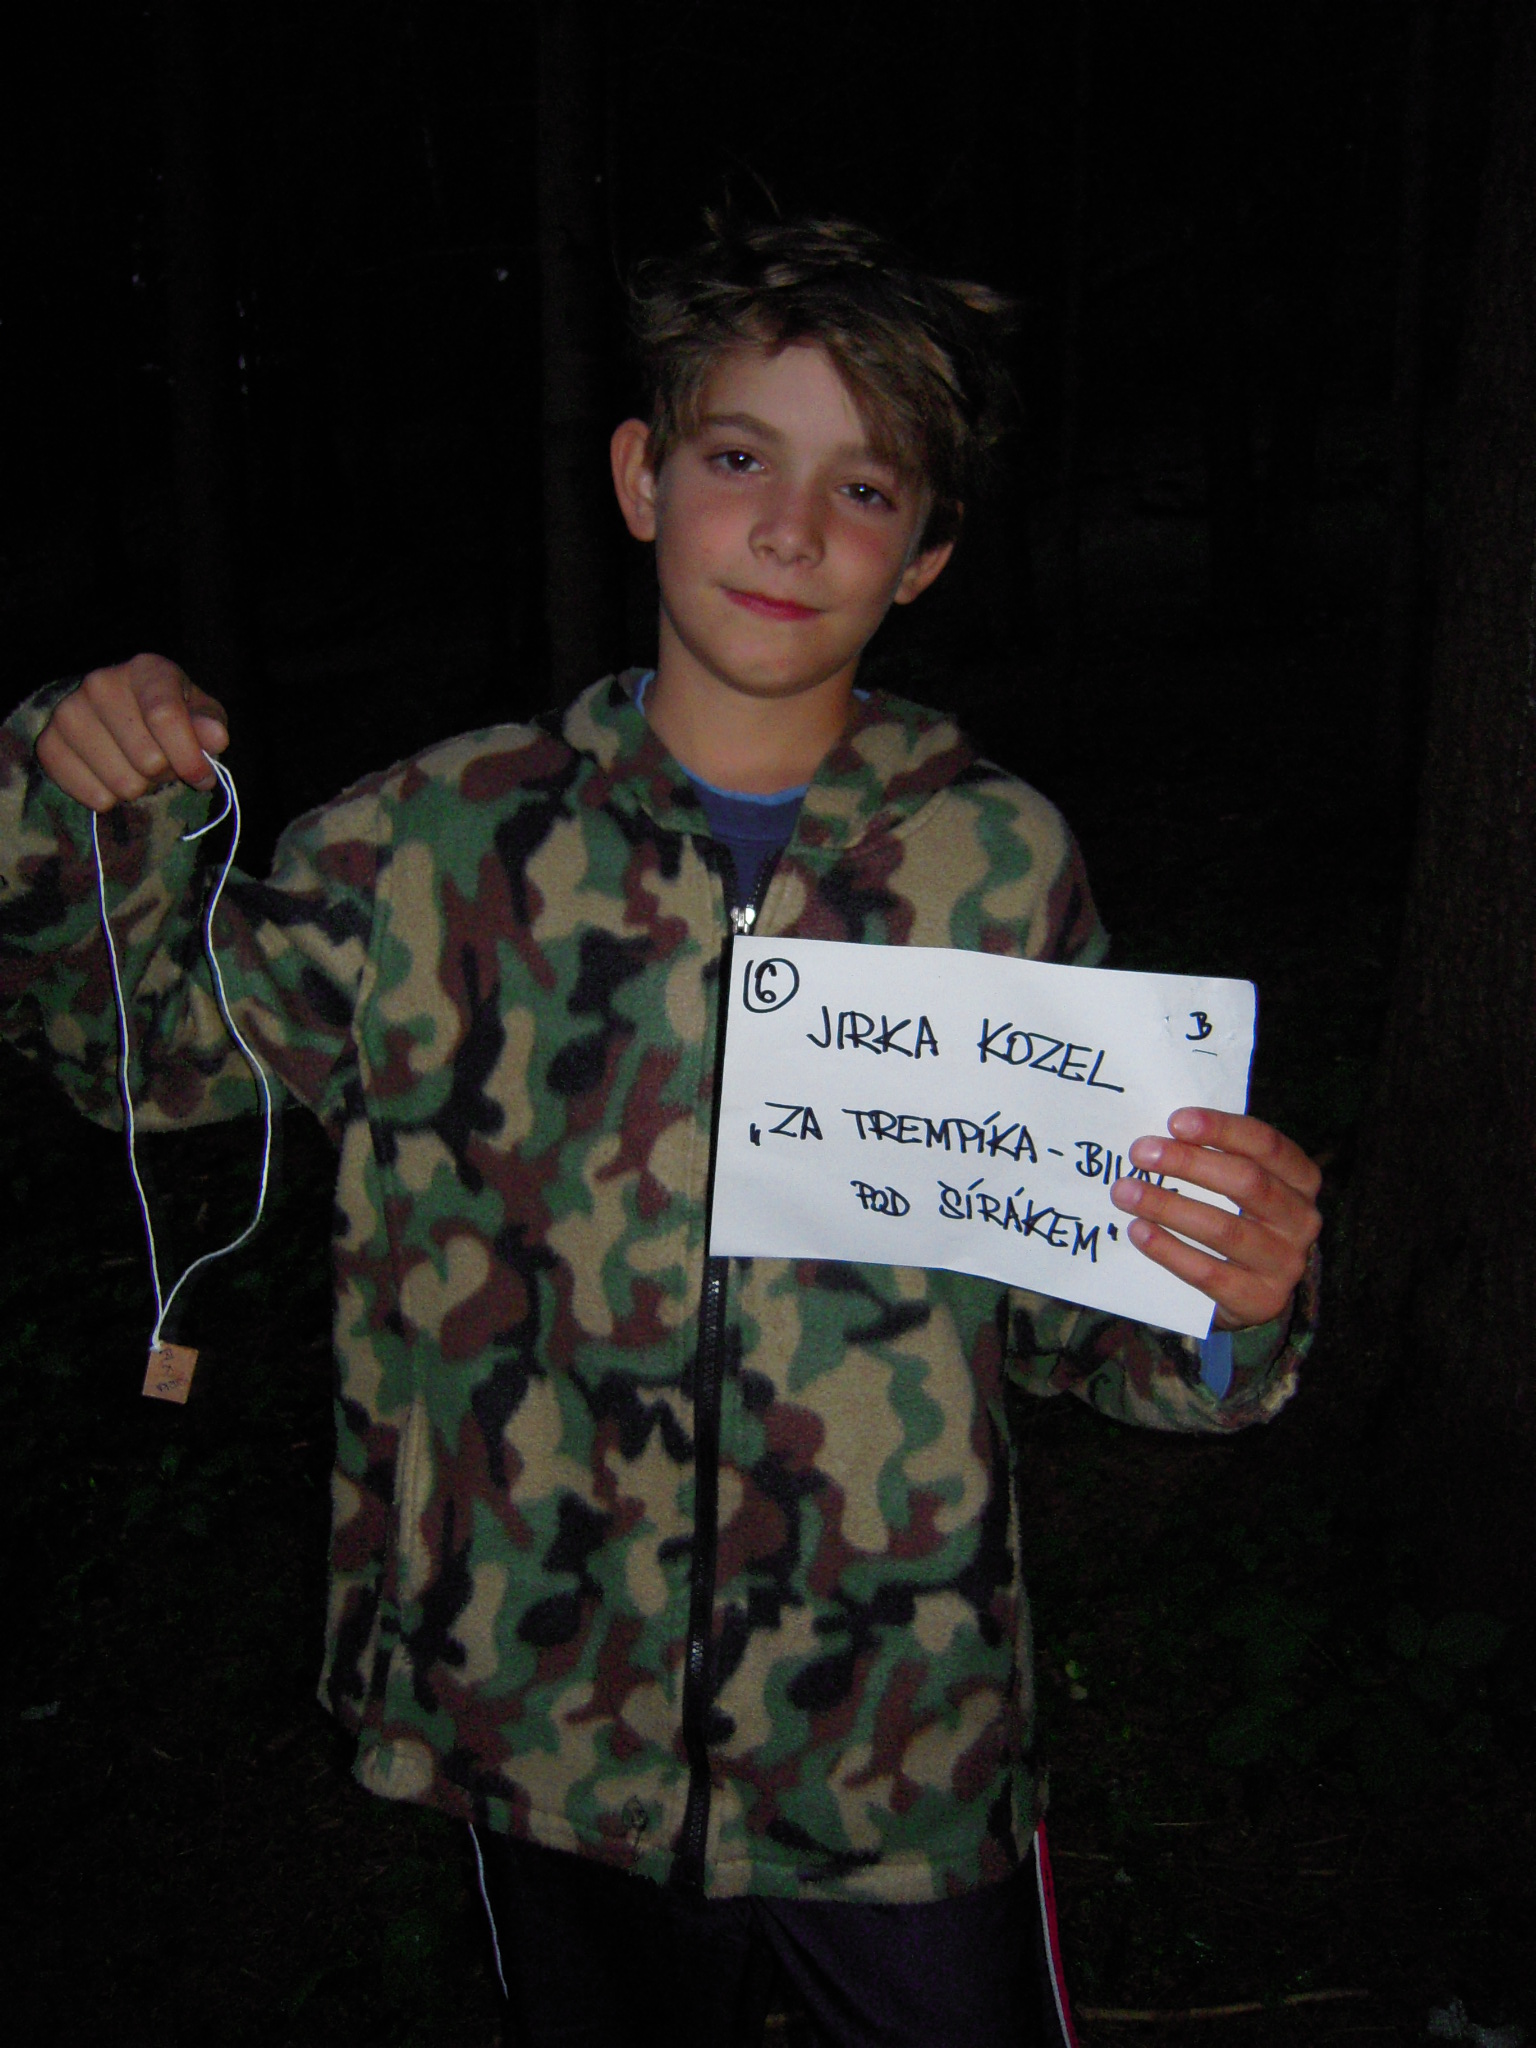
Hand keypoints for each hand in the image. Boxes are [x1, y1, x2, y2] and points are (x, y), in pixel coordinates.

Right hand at [36, 653, 227, 810]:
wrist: (118, 714)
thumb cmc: (170, 713)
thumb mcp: (200, 713)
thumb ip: (210, 725)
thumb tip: (215, 737)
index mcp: (145, 670)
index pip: (164, 717)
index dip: (189, 757)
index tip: (203, 778)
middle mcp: (101, 684)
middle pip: (148, 760)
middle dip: (165, 773)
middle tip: (163, 761)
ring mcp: (68, 712)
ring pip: (123, 785)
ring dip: (139, 788)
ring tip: (136, 766)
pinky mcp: (48, 744)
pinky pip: (94, 797)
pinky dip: (111, 799)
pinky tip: (111, 776)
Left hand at [1110, 1108, 1321, 1331]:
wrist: (1255, 1294)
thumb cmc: (1240, 1220)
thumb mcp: (1241, 1186)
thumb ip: (1216, 1158)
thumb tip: (1158, 1136)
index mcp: (1302, 1180)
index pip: (1266, 1144)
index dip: (1221, 1129)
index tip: (1175, 1121)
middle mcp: (1302, 1219)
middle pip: (1246, 1182)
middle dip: (1188, 1163)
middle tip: (1139, 1153)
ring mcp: (1285, 1263)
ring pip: (1223, 1228)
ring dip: (1167, 1206)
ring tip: (1125, 1192)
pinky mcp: (1260, 1300)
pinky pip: (1208, 1273)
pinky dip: (1168, 1250)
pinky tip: (1138, 1231)